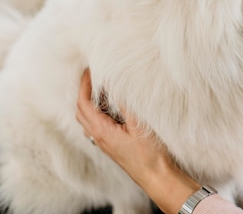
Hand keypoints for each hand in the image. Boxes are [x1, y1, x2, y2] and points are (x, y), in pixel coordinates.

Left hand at [76, 68, 199, 213]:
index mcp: (101, 131)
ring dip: (89, 102)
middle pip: (81, 111)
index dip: (84, 85)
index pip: (83, 103)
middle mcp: (98, 137)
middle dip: (84, 92)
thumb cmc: (149, 154)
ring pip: (88, 119)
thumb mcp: (139, 125)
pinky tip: (111, 108)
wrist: (156, 176)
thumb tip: (115, 85)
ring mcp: (104, 143)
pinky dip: (98, 112)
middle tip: (93, 76)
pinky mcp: (111, 145)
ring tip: (101, 88)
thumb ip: (125, 104)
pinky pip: (97, 126)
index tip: (89, 70)